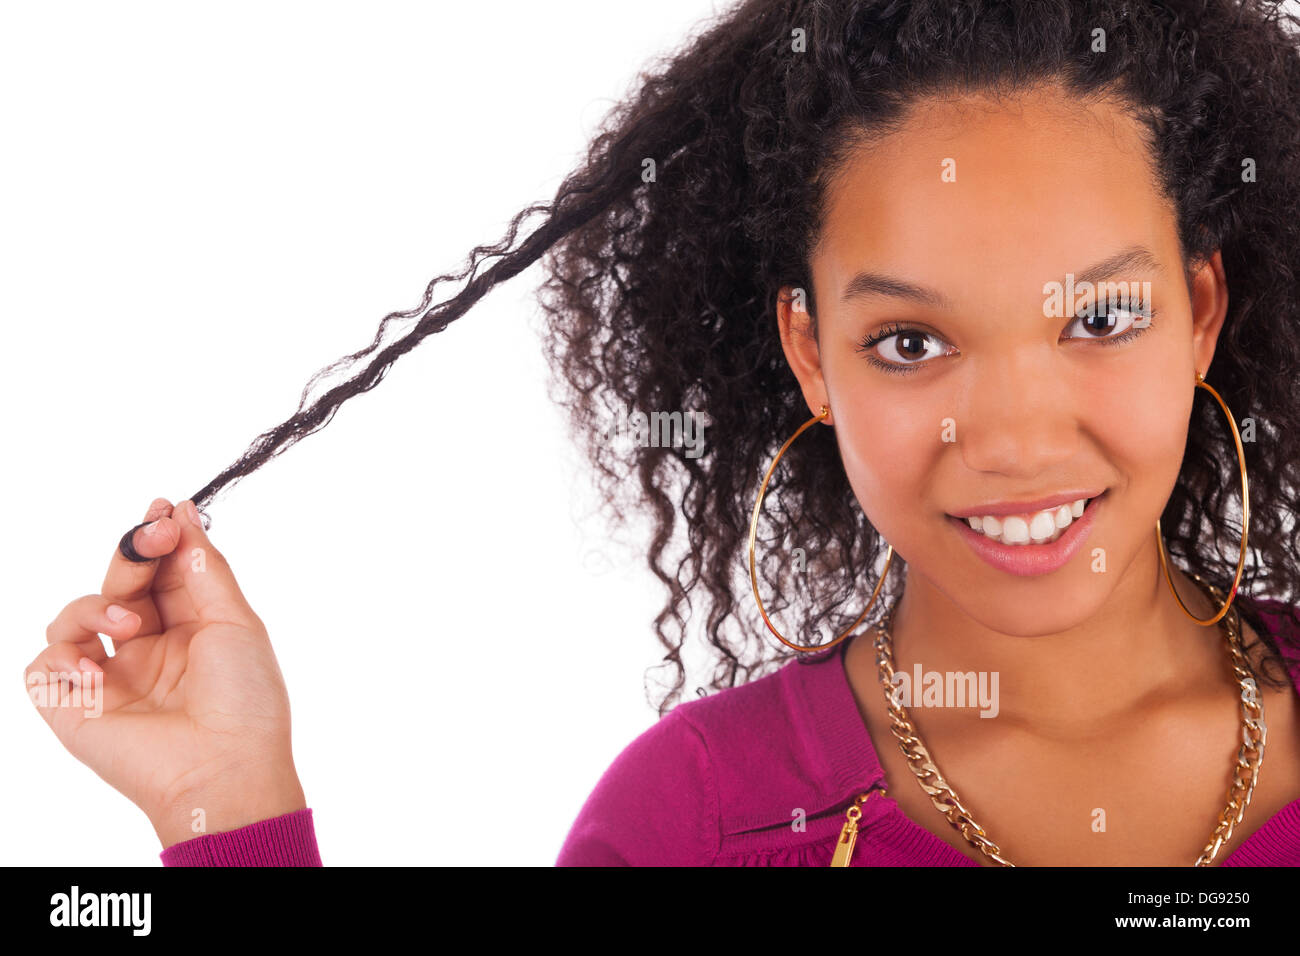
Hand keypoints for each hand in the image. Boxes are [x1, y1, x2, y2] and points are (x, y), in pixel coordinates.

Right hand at [26, 497, 305, 848]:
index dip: (157, 538)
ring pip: (74, 616)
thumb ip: (204, 566)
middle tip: (152, 535)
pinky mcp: (75, 707)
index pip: (161, 571)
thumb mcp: (235, 620)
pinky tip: (94, 670)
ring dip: (97, 605)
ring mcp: (110, 677)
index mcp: (189, 628)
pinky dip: (62, 657)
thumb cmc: (245, 700)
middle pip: (119, 583)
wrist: (225, 767)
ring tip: (129, 624)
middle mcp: (147, 649)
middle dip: (132, 553)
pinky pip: (44, 664)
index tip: (164, 509)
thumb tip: (185, 511)